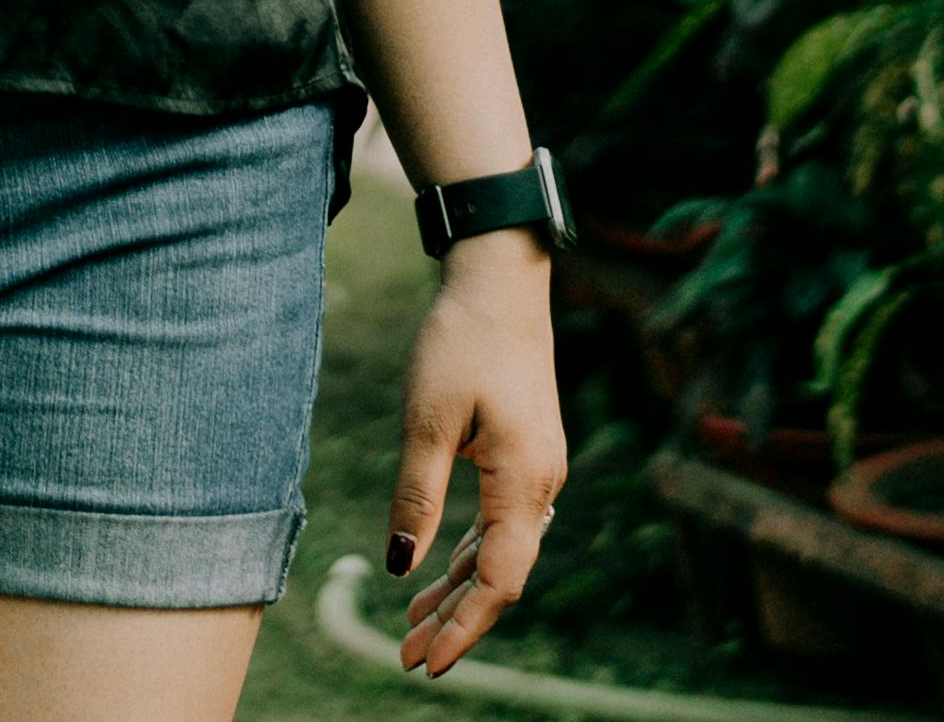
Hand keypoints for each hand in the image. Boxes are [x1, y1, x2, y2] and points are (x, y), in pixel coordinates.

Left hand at [387, 237, 566, 674]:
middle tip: (406, 657)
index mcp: (525, 481)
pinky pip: (500, 524)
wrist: (499, 282)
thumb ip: (417, 495)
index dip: (463, 626)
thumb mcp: (427, 420)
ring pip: (500, 552)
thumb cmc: (461, 342)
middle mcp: (543, 486)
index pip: (498, 580)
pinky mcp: (525, 458)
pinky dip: (467, 554)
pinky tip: (436, 571)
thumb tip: (401, 566)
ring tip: (411, 627)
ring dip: (458, 589)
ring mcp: (539, 472)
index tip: (426, 662)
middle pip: (500, 575)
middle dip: (455, 619)